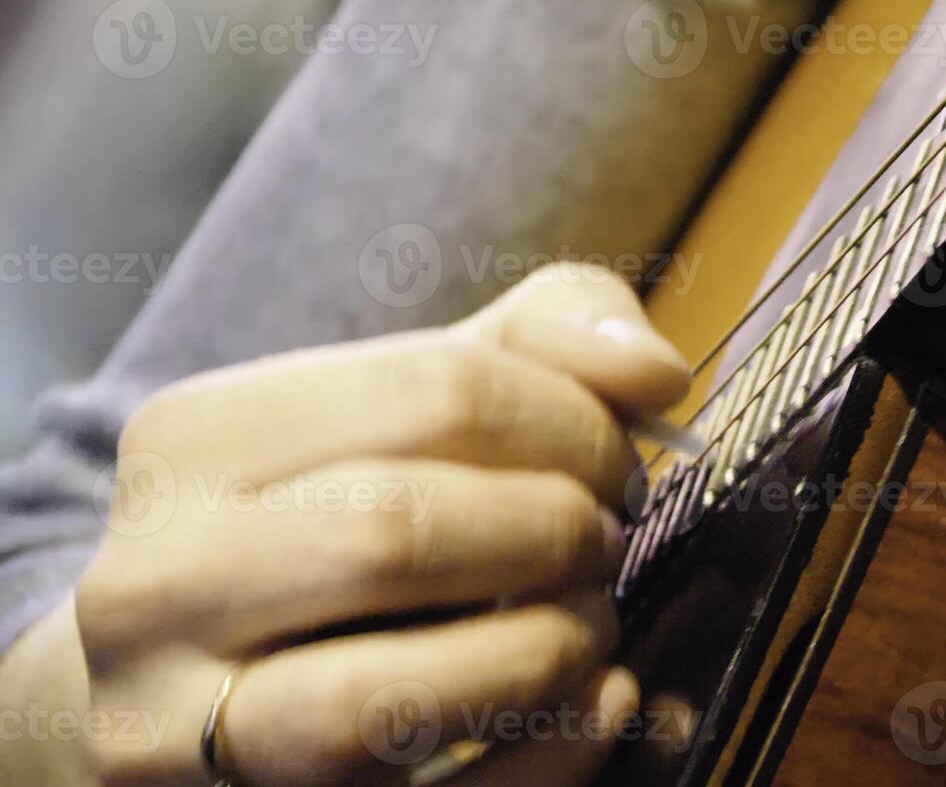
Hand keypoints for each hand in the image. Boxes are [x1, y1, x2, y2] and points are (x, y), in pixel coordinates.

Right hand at [24, 262, 689, 785]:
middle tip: (609, 542)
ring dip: (542, 653)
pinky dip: (552, 754)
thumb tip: (655, 372)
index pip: (436, 392)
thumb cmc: (338, 515)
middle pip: (397, 532)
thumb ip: (545, 338)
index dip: (577, 425)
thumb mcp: (415, 395)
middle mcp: (152, 587)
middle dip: (556, 532)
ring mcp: (176, 732)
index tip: (619, 465)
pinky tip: (602, 701)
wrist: (188, 684)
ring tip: (592, 622)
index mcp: (191, 441)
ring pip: (378, 703)